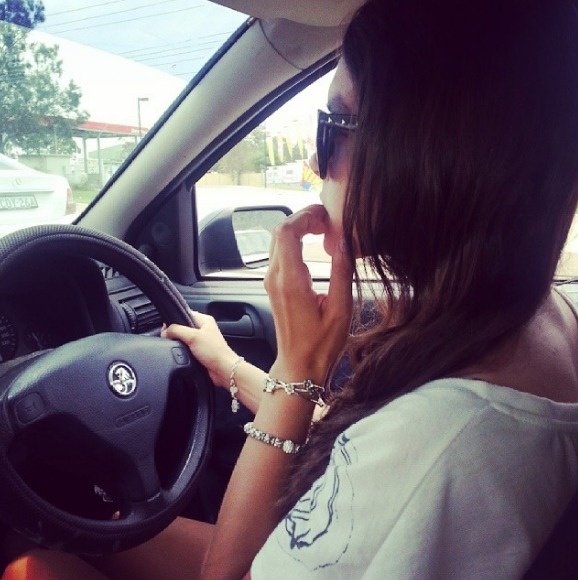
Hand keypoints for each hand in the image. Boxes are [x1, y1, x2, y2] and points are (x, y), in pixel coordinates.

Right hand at [161, 311, 237, 387]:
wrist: (223, 370)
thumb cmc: (215, 352)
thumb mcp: (193, 337)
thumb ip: (177, 331)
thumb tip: (165, 331)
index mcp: (204, 320)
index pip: (185, 314)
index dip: (174, 319)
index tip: (165, 327)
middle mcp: (204, 329)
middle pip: (183, 326)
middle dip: (175, 332)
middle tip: (168, 337)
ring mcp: (202, 340)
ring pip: (184, 338)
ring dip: (178, 342)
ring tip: (175, 346)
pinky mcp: (200, 351)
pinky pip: (187, 348)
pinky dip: (182, 350)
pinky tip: (180, 353)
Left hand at [264, 204, 353, 383]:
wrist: (299, 367)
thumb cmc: (320, 345)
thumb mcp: (340, 308)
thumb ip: (342, 271)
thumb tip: (345, 242)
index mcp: (291, 280)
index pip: (288, 232)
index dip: (305, 216)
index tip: (326, 215)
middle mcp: (276, 278)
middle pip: (280, 231)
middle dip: (303, 218)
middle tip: (327, 220)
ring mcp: (272, 282)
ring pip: (279, 241)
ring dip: (298, 229)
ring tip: (323, 229)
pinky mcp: (274, 287)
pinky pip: (280, 254)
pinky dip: (295, 241)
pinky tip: (313, 244)